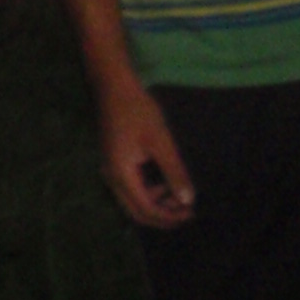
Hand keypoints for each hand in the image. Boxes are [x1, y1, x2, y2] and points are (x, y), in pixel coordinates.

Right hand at [96, 78, 194, 228]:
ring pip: (132, 200)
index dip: (169, 217)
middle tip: (185, 210)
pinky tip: (161, 181)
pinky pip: (129, 187)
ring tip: (176, 195)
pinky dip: (147, 191)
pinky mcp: (112, 159)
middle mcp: (111, 176)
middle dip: (162, 215)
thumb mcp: (161, 141)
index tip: (190, 212)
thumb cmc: (137, 110)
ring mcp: (109, 167)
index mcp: (122, 175)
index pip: (146, 209)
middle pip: (136, 210)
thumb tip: (187, 200)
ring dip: (155, 203)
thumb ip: (174, 172)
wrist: (112, 83)